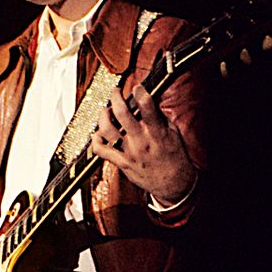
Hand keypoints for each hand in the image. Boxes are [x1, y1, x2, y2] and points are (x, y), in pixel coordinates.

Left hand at [92, 85, 196, 203]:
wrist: (173, 184)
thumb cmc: (175, 157)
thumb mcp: (173, 134)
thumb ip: (160, 118)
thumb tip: (149, 102)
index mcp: (157, 133)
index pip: (147, 107)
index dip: (140, 92)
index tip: (137, 86)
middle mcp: (141, 141)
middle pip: (122, 114)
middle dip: (116, 97)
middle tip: (115, 92)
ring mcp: (129, 152)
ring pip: (107, 129)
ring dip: (103, 116)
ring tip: (105, 110)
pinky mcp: (122, 162)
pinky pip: (101, 150)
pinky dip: (96, 140)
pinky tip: (98, 134)